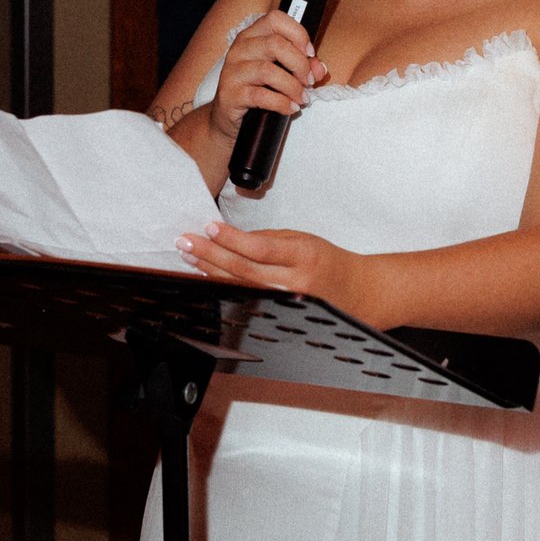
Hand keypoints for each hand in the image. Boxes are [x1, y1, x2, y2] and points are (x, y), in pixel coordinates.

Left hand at [175, 221, 370, 321]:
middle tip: (186, 241)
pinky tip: (206, 275)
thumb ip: (267, 239)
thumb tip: (230, 237)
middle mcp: (294, 282)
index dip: (232, 238)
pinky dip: (223, 285)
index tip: (209, 227)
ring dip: (210, 269)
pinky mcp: (277, 313)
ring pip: (239, 286)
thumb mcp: (302, 239)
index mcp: (304, 256)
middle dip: (210, 254)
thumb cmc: (327, 262)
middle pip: (244, 269)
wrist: (353, 292)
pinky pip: (244, 298)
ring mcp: (284, 302)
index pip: (261, 248)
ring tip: (189, 255)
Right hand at [206, 10, 326, 145]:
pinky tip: (291, 108)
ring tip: (302, 98)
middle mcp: (239, 48)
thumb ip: (303, 66)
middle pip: (275, 44)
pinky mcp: (230, 94)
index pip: (275, 19)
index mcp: (252, 36)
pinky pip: (261, 96)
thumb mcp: (283, 73)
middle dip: (299, 64)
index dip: (298, 33)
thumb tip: (320, 68)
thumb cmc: (259, 88)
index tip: (310, 53)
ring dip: (292, 86)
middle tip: (309, 81)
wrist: (229, 116)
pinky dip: (282, 103)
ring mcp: (232, 71)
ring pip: (268, 71)